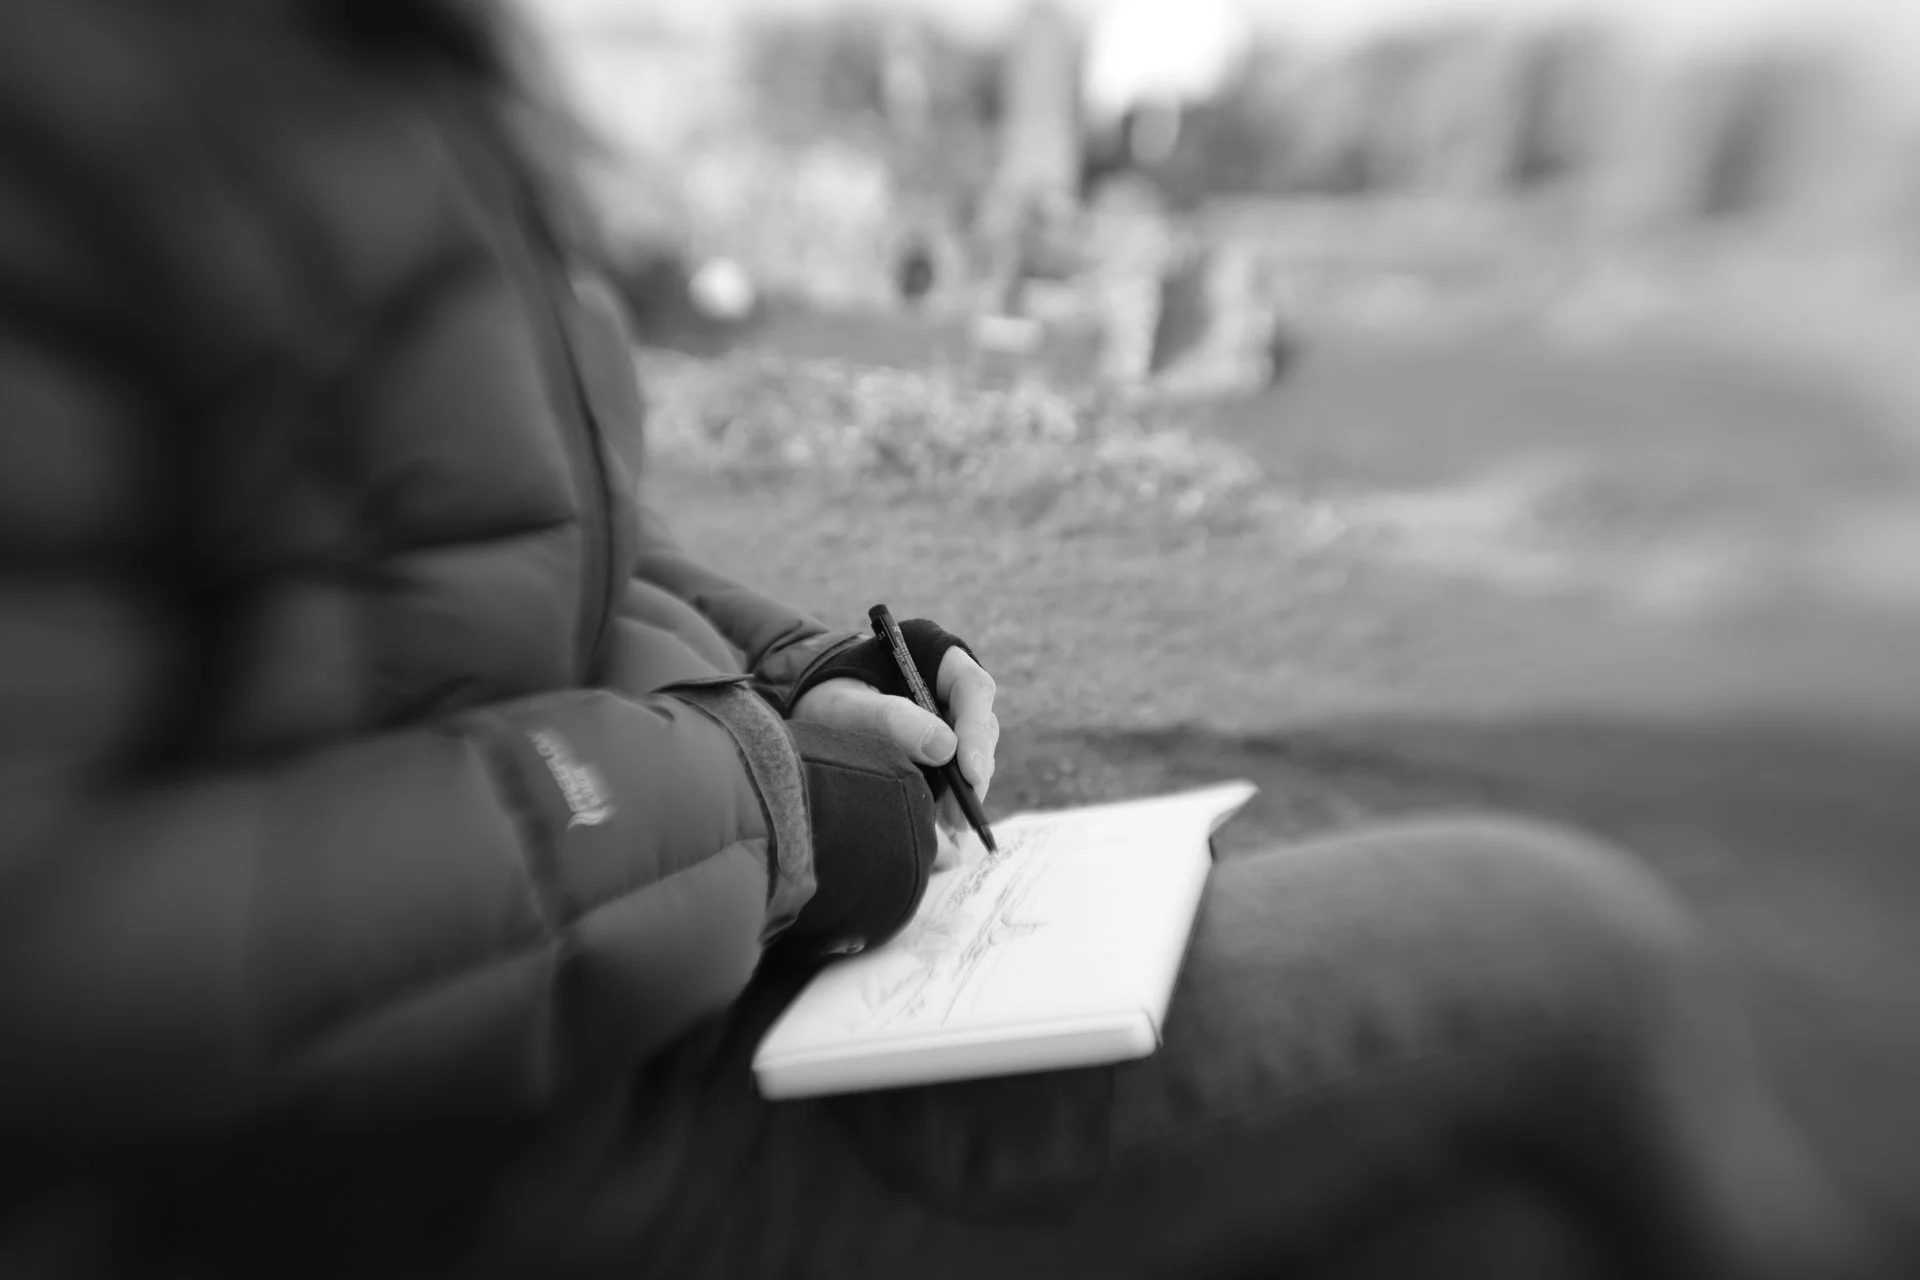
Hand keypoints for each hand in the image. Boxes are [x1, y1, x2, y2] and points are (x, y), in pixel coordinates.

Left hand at [790, 647, 998, 869]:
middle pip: (980, 726)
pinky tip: (943, 827)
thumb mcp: (845, 706)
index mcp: (934, 656)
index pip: (972, 688)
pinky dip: (951, 799)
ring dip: (964, 791)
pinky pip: (957, 772)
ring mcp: (949, 717)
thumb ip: (890, 718)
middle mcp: (949, 686)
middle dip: (973, 772)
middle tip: (960, 815)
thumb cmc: (823, 697)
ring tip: (949, 828)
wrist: (806, 710)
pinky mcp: (940, 747)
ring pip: (973, 753)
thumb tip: (946, 748)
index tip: (971, 774)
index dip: (977, 732)